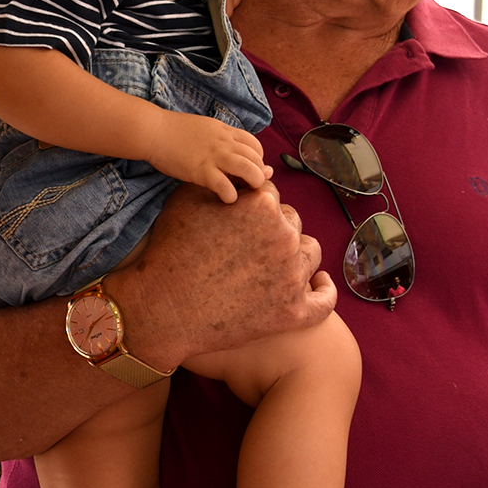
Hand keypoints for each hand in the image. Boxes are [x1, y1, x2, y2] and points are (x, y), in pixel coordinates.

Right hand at [114, 179, 335, 370]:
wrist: (164, 308)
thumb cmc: (170, 252)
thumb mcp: (187, 200)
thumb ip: (221, 181)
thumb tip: (242, 175)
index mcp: (263, 206)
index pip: (270, 196)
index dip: (254, 207)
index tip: (242, 221)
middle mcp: (285, 237)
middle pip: (291, 223)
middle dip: (274, 229)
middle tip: (249, 246)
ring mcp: (293, 276)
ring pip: (309, 253)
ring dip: (296, 254)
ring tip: (275, 262)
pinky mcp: (293, 312)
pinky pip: (323, 300)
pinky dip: (323, 290)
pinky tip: (319, 283)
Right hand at [144, 112, 271, 202]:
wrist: (154, 131)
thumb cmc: (174, 131)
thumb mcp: (204, 127)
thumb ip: (220, 137)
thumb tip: (231, 150)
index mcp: (225, 131)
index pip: (255, 145)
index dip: (258, 160)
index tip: (251, 170)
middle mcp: (224, 142)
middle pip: (256, 158)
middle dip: (259, 173)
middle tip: (252, 185)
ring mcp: (214, 156)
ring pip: (248, 169)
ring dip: (253, 183)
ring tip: (246, 192)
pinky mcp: (201, 170)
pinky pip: (225, 185)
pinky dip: (231, 195)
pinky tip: (227, 198)